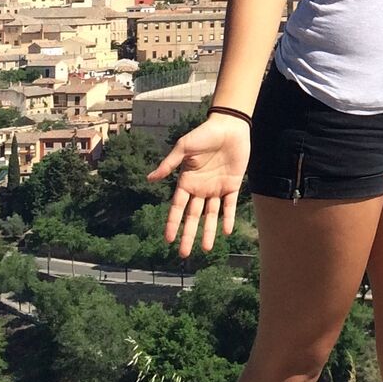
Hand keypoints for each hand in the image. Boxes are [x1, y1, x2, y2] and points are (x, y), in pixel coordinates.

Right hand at [147, 115, 249, 256]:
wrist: (229, 127)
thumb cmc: (204, 134)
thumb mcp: (184, 147)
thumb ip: (169, 164)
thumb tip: (150, 178)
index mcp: (186, 181)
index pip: (177, 208)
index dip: (173, 223)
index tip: (168, 239)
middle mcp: (200, 188)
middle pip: (193, 217)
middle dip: (188, 235)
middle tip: (184, 254)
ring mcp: (216, 188)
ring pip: (211, 215)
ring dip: (208, 231)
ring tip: (206, 249)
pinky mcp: (233, 185)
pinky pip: (230, 205)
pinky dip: (228, 218)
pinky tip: (225, 231)